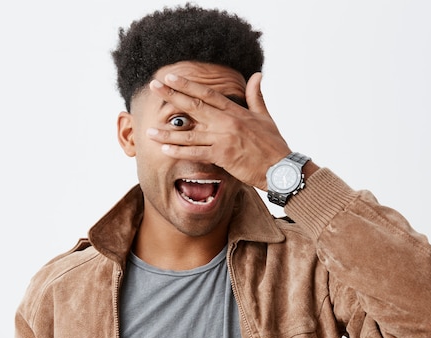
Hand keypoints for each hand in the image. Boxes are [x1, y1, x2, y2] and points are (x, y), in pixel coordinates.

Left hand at [147, 72, 291, 189]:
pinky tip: (164, 149)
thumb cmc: (274, 144)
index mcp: (235, 111)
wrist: (281, 168)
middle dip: (172, 95)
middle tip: (154, 86)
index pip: (207, 93)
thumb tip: (258, 75)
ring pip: (190, 133)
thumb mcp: (265, 116)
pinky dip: (179, 151)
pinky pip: (196, 153)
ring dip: (168, 131)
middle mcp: (227, 121)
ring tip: (149, 129)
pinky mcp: (222, 156)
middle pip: (194, 105)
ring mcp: (223, 138)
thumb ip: (256, 96)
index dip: (187, 84)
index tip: (171, 77)